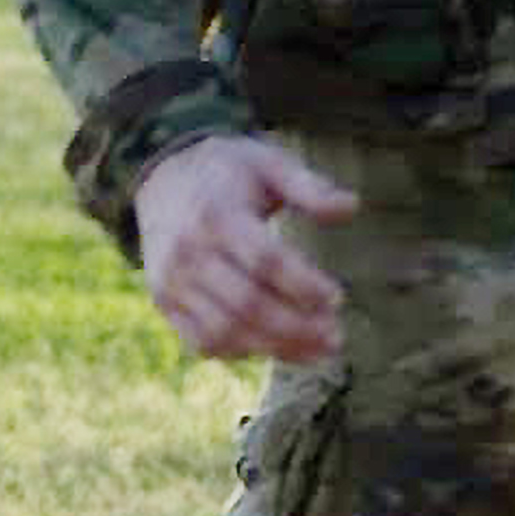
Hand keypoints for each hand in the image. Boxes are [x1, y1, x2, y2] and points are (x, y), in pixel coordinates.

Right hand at [135, 134, 356, 360]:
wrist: (163, 180)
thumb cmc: (227, 172)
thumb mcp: (267, 163)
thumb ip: (309, 186)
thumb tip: (352, 207)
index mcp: (216, 214)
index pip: (264, 260)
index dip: (303, 284)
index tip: (337, 297)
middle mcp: (188, 253)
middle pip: (246, 303)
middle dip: (296, 327)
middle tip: (336, 337)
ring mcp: (171, 282)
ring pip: (225, 331)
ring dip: (276, 348)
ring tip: (319, 352)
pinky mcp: (165, 303)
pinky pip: (204, 341)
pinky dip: (244, 353)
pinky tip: (281, 350)